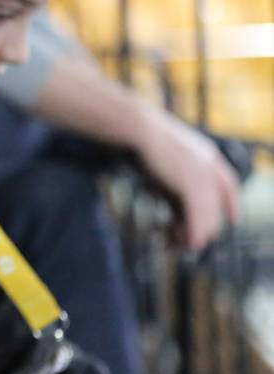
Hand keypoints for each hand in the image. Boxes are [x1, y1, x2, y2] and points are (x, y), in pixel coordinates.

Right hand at [135, 108, 240, 249]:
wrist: (140, 129)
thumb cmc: (143, 137)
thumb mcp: (166, 154)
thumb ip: (175, 173)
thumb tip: (171, 195)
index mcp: (207, 154)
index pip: (228, 184)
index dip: (232, 203)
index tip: (233, 218)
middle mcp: (211, 168)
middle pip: (215, 208)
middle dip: (202, 228)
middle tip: (179, 239)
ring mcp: (204, 179)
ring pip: (208, 219)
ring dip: (192, 236)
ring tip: (173, 244)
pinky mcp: (192, 189)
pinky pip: (196, 220)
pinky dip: (189, 235)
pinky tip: (178, 242)